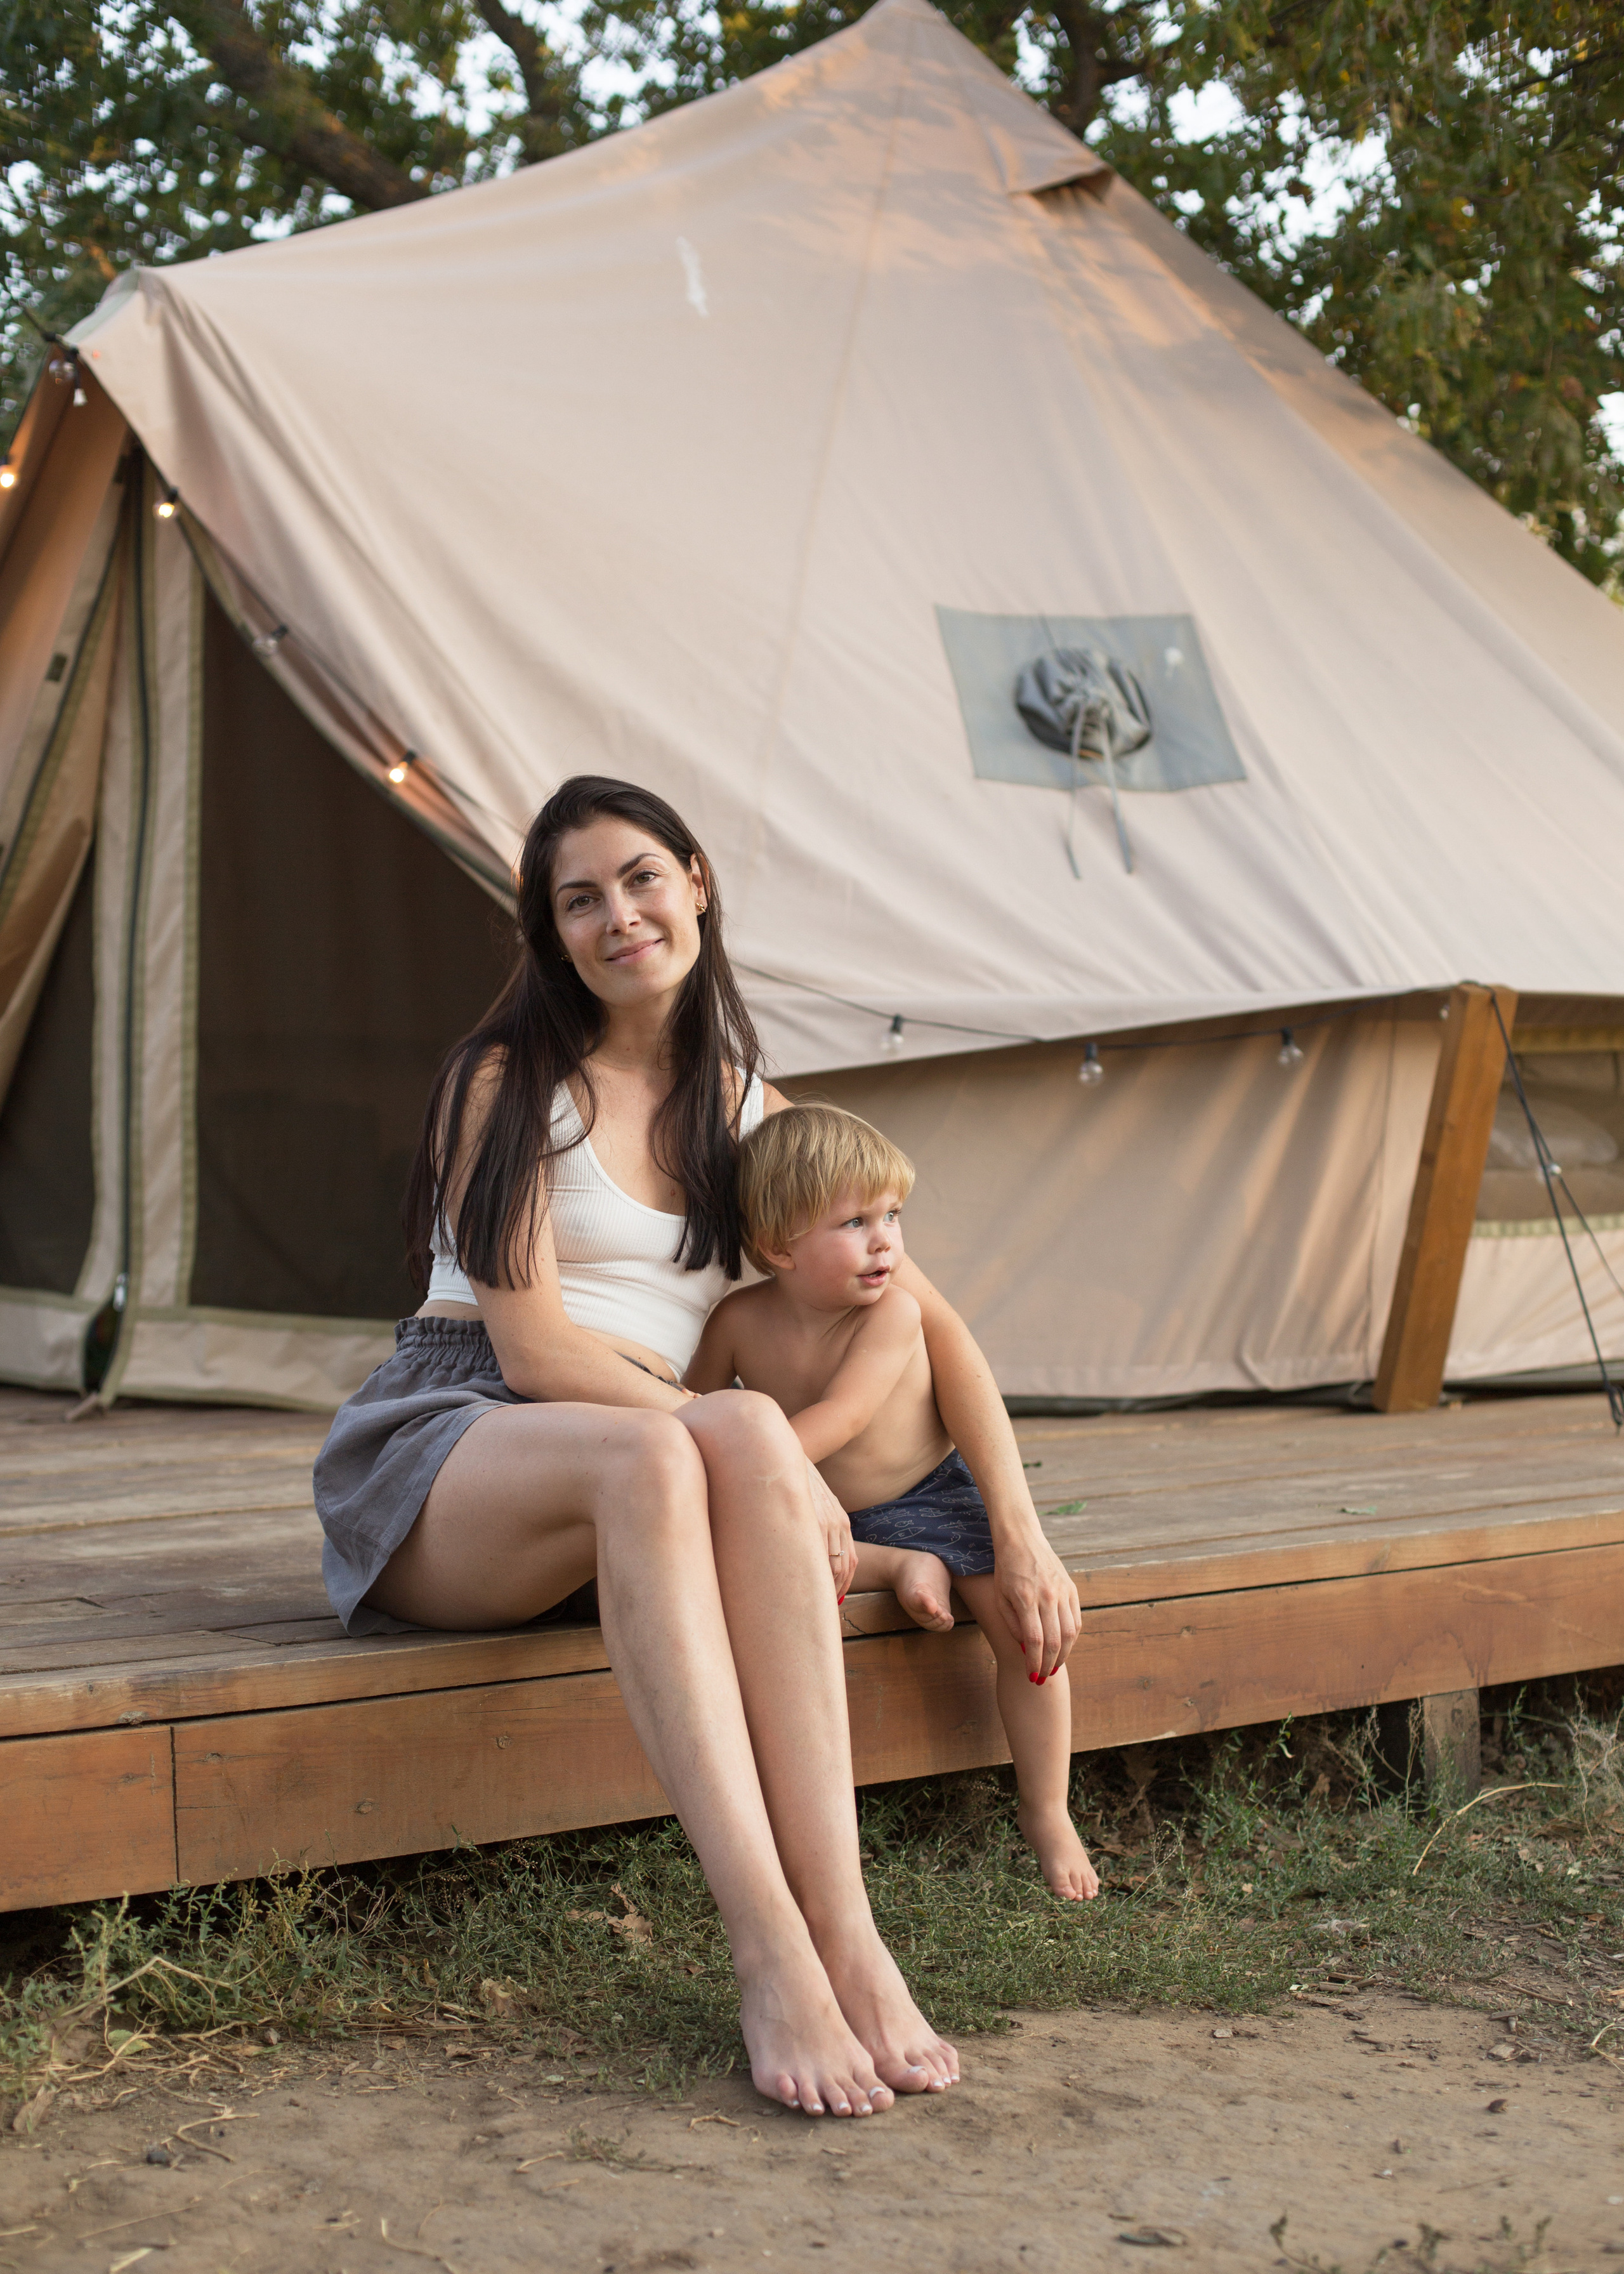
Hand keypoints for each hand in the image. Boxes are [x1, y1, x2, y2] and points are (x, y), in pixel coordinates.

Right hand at [805, 1459, 857, 1601]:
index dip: (843, 1586)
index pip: (850, 1563)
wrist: (785, 1458)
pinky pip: (819, 1557)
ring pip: (833, 1568)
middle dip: (835, 1593)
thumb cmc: (795, 1485)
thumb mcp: (815, 1504)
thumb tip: (814, 1555)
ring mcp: (826, 1524)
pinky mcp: (813, 1522)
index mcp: (841, 1522)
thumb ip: (819, 1526)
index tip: (832, 1601)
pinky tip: (805, 1588)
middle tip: (822, 1612)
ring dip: (826, 1590)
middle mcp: (838, 1525)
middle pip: (844, 1570)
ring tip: (812, 1605)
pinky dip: (816, 1577)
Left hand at [993, 1529, 1079, 1681]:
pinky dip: (1072, 1638)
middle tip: (1043, 1678)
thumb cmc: (1005, 1571)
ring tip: (1054, 1666)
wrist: (1021, 1540)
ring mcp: (1062, 1592)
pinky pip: (1077, 1620)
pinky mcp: (1071, 1589)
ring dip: (1063, 1655)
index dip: (1034, 1662)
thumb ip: (1013, 1625)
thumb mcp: (1000, 1598)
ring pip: (1071, 1633)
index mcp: (1026, 1599)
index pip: (1034, 1641)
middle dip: (1049, 1665)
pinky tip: (1063, 1647)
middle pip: (1055, 1641)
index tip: (1031, 1677)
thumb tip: (1027, 1650)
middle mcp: (1047, 1596)